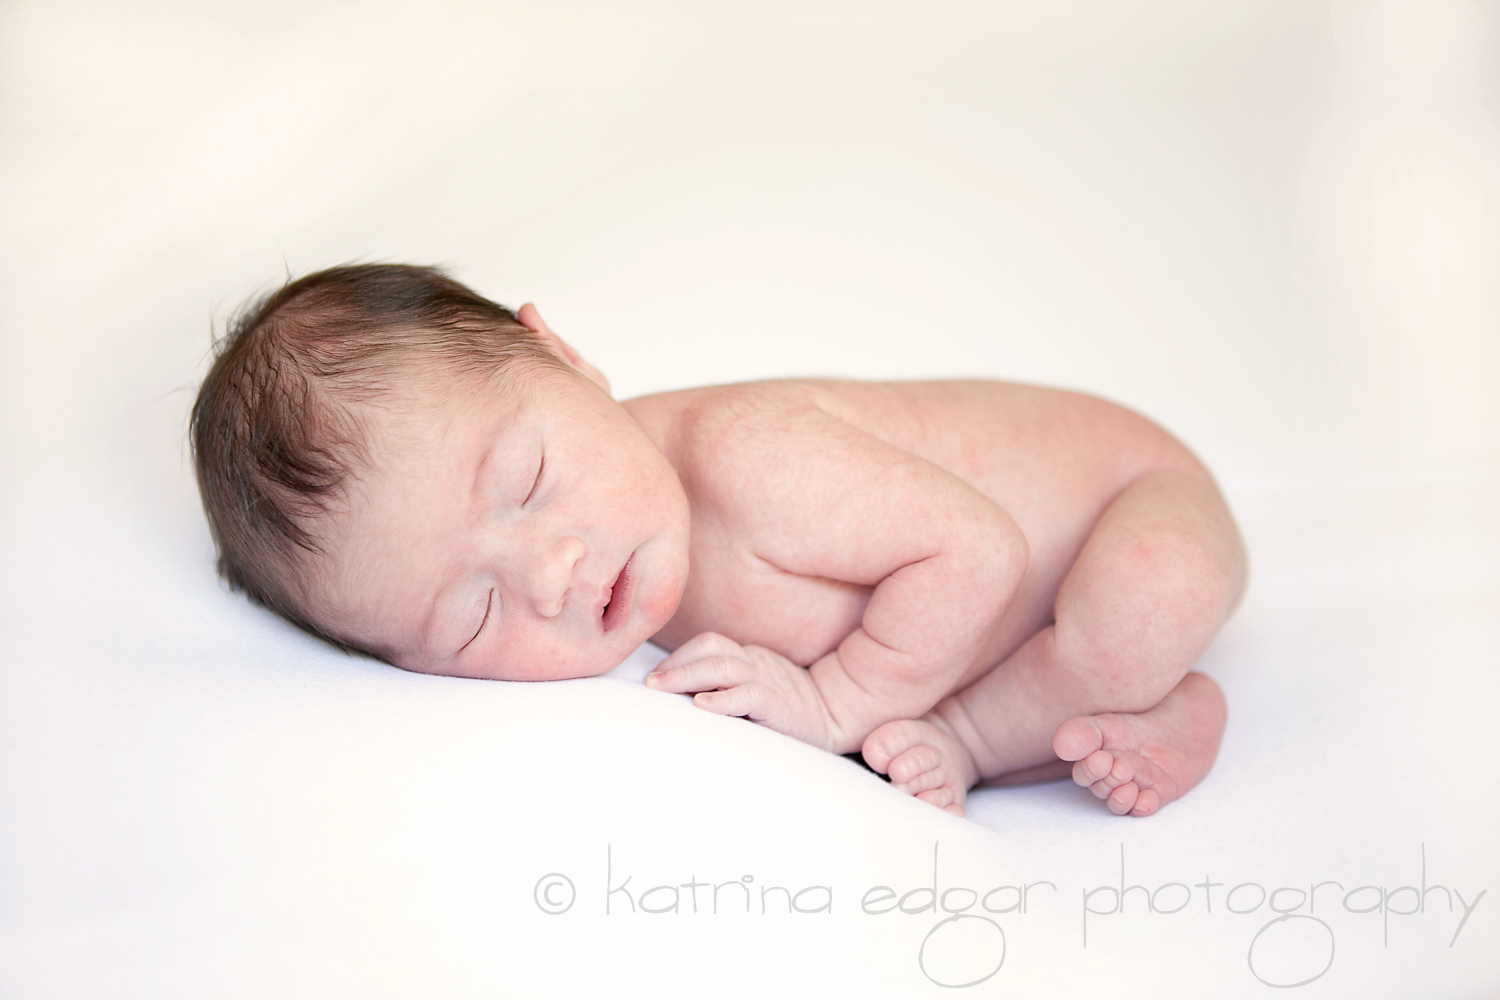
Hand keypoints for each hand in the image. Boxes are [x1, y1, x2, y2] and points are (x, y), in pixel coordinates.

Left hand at [645, 632, 834, 750]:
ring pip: (724, 665)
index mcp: (750, 659)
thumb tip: (676, 699)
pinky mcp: (781, 706)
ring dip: (687, 675)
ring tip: (662, 689)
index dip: (680, 656)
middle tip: (650, 683)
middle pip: (712, 647)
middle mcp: (758, 664)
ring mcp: (771, 682)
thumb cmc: (785, 718)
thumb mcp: (752, 696)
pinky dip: (723, 699)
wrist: (835, 726)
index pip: (710, 644)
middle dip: (676, 663)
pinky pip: (750, 695)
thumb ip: (724, 689)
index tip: (656, 678)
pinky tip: (702, 706)